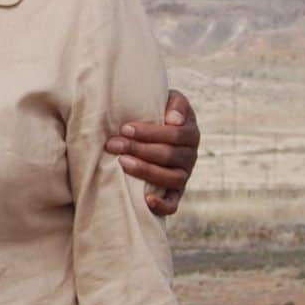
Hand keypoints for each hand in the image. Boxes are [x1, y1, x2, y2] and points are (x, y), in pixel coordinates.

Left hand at [106, 89, 199, 214]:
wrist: (160, 128)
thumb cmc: (160, 111)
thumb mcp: (171, 99)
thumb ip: (176, 104)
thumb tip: (173, 120)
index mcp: (190, 133)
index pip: (174, 134)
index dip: (150, 132)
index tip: (125, 128)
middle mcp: (190, 156)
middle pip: (169, 155)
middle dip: (138, 149)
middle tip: (113, 144)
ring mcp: (184, 176)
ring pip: (171, 178)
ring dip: (146, 171)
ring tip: (122, 163)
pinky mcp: (176, 192)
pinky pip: (173, 203)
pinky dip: (163, 205)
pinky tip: (147, 200)